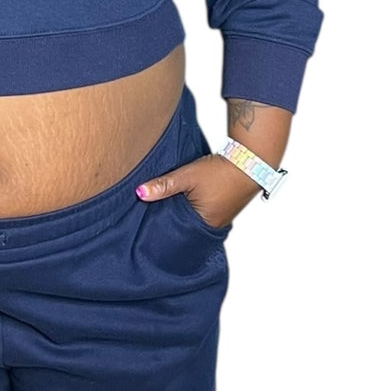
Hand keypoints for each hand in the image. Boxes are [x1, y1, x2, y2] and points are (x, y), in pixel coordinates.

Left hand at [134, 154, 256, 227]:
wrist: (251, 159)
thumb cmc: (221, 170)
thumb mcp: (187, 176)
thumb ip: (163, 185)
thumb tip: (140, 193)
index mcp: (205, 224)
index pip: (177, 230)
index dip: (163, 224)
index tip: (149, 221)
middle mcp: (215, 224)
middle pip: (187, 226)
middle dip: (174, 220)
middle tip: (156, 214)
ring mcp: (223, 217)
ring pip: (197, 218)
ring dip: (186, 212)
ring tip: (172, 205)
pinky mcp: (228, 207)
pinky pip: (207, 212)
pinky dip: (197, 207)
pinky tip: (190, 199)